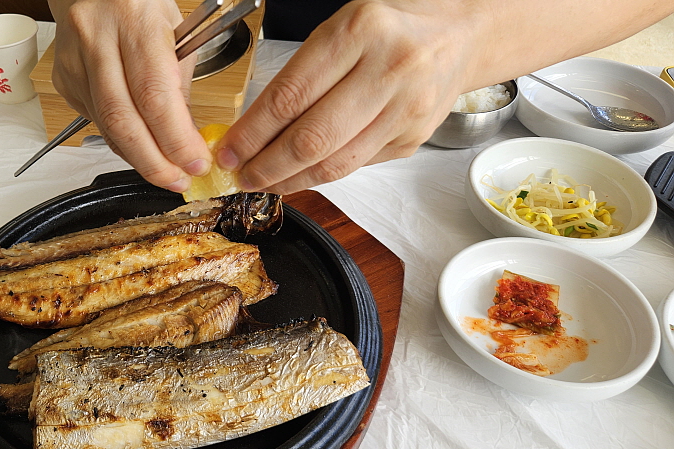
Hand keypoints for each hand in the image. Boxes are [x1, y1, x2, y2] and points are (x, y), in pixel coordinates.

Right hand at [48, 0, 210, 190]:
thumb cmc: (140, 5)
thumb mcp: (176, 33)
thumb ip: (181, 87)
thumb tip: (187, 142)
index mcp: (135, 22)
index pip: (154, 97)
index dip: (175, 140)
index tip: (195, 163)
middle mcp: (98, 40)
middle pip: (123, 120)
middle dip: (153, 161)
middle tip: (176, 180)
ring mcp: (74, 61)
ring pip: (106, 127)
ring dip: (138, 156)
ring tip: (163, 168)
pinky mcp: (63, 79)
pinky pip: (95, 121)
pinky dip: (120, 139)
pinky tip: (138, 141)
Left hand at [215, 0, 476, 194]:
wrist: (457, 36)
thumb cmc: (387, 29)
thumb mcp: (339, 30)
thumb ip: (299, 75)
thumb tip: (251, 131)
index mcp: (359, 31)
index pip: (291, 95)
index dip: (253, 132)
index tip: (228, 152)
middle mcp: (388, 69)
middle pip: (312, 138)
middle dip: (267, 166)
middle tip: (242, 176)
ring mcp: (405, 108)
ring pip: (335, 163)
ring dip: (291, 180)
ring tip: (265, 182)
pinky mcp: (412, 138)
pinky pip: (356, 166)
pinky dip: (322, 175)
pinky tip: (300, 175)